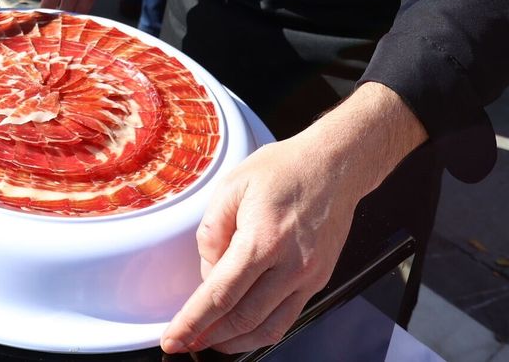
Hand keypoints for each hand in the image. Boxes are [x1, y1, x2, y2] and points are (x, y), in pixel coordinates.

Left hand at [159, 135, 352, 354]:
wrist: (334, 165)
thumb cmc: (284, 169)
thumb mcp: (231, 186)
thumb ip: (212, 232)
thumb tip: (208, 271)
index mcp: (262, 240)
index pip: (220, 295)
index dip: (192, 322)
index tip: (174, 338)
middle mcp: (290, 265)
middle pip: (243, 319)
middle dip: (209, 338)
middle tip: (186, 342)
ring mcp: (309, 276)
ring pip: (269, 328)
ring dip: (236, 342)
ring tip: (211, 341)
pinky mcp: (319, 280)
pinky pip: (288, 317)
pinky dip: (263, 330)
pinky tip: (243, 328)